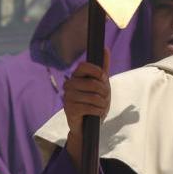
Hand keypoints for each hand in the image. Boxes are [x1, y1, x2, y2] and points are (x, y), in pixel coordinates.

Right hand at [63, 49, 109, 168]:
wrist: (87, 125)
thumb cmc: (93, 102)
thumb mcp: (101, 84)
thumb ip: (102, 67)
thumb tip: (104, 48)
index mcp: (76, 76)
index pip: (84, 66)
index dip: (97, 71)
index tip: (103, 78)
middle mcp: (69, 84)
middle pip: (93, 83)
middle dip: (104, 92)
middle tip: (105, 98)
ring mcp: (68, 97)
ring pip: (93, 97)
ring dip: (102, 104)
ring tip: (101, 107)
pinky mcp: (70, 109)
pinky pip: (89, 107)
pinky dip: (98, 111)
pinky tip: (97, 113)